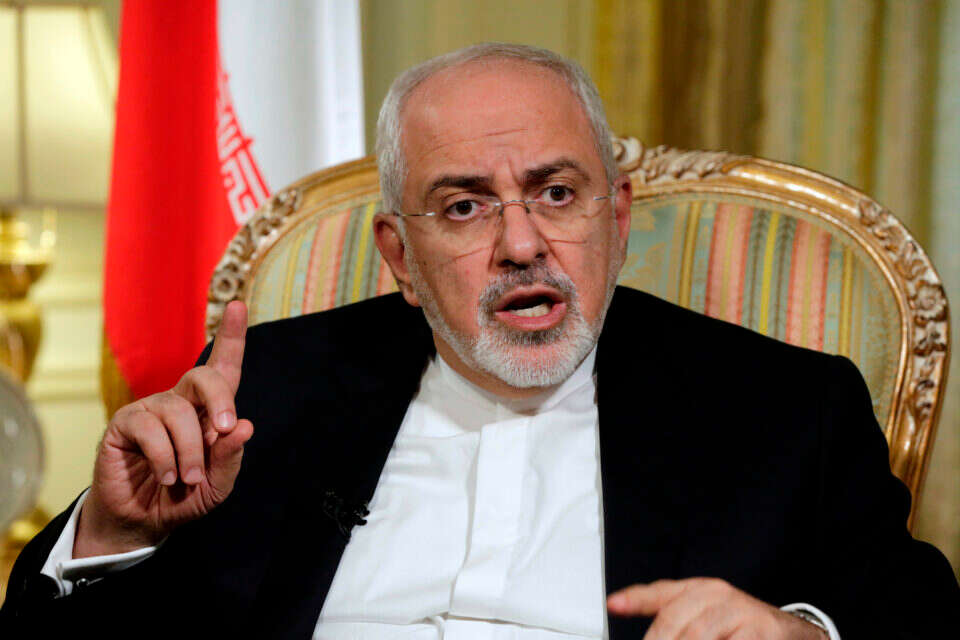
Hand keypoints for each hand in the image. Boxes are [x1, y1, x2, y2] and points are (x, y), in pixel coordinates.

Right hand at [74, 301, 254, 557]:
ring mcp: (150, 409)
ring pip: (179, 412)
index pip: (223, 368)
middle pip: (203, 376)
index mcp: (208, 410)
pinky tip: (167, 475)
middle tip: (227, 428)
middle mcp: (180, 401)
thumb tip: (245, 426)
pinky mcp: (124, 424)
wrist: (142, 521)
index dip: (231, 336)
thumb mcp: (217, 484)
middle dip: (220, 399)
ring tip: (189, 478)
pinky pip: (150, 429)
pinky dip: (165, 457)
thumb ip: (230, 458)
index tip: (237, 305)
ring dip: (191, 450)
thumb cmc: (184, 496)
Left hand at [607, 578, 827, 638]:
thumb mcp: (704, 613)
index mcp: (700, 590)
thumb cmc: (740, 626)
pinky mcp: (763, 631)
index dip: (635, 599)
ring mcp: (742, 612)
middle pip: (677, 622)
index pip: (662, 593)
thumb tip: (623, 608)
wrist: (792, 634)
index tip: (613, 605)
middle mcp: (719, 596)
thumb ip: (670, 616)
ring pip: (699, 635)